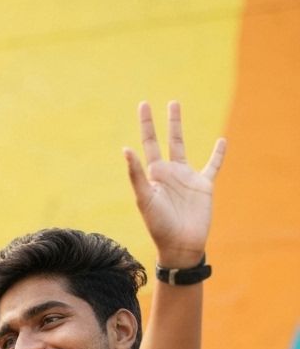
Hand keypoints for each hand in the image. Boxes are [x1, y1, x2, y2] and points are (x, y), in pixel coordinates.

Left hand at [125, 101, 225, 267]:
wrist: (180, 244)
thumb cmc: (159, 224)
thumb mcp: (145, 198)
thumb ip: (136, 174)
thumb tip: (126, 149)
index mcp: (153, 175)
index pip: (147, 144)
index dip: (146, 125)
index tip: (143, 105)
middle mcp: (168, 173)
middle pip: (164, 140)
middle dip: (159, 123)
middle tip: (155, 104)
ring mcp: (186, 178)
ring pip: (182, 146)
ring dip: (178, 127)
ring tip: (176, 107)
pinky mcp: (204, 185)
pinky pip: (213, 165)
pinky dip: (218, 153)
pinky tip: (222, 141)